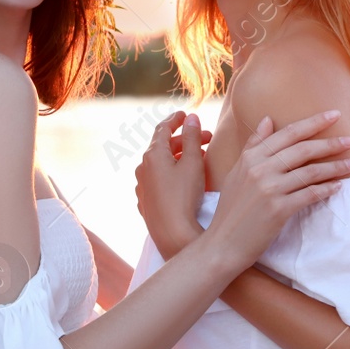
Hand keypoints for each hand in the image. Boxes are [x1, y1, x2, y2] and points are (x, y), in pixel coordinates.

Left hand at [135, 111, 210, 256]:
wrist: (173, 234)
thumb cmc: (184, 197)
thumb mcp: (193, 163)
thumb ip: (192, 138)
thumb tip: (190, 118)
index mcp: (153, 155)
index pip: (163, 128)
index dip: (176, 119)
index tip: (185, 114)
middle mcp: (143, 168)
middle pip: (163, 146)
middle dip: (185, 140)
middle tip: (206, 138)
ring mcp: (143, 186)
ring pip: (161, 164)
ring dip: (179, 157)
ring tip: (199, 158)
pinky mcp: (146, 202)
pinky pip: (159, 180)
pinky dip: (172, 173)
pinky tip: (185, 179)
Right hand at [203, 112, 349, 272]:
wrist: (223, 243)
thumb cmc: (231, 208)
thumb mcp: (237, 172)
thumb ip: (254, 145)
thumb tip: (268, 119)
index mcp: (251, 157)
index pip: (288, 133)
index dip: (313, 122)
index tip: (334, 115)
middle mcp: (260, 169)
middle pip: (303, 149)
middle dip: (330, 143)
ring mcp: (269, 189)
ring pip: (310, 172)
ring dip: (335, 167)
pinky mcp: (278, 209)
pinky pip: (310, 195)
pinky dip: (327, 189)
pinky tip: (339, 186)